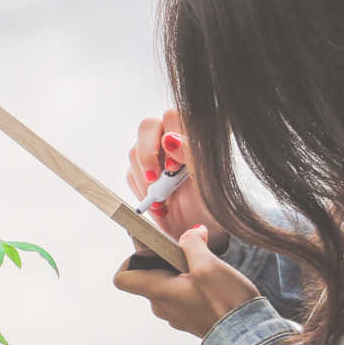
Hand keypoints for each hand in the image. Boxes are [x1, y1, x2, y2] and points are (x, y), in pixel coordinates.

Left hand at [112, 225, 259, 338]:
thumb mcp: (209, 266)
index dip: (133, 258)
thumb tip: (191, 233)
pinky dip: (192, 284)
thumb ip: (193, 245)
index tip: (157, 249)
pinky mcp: (191, 318)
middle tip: (192, 252)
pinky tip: (214, 283)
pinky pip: (182, 295)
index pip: (123, 277)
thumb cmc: (226, 303)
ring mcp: (176, 314)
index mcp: (158, 292)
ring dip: (182, 271)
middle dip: (166, 259)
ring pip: (168, 285)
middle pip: (148, 276)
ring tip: (208, 268)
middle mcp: (162, 305)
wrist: (248, 337)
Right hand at [125, 110, 228, 252]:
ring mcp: (155, 155)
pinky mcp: (141, 173)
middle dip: (148, 155)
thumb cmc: (213, 201)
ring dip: (147, 179)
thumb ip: (190, 156)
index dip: (170, 138)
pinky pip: (130, 174)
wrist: (202, 227)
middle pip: (147, 126)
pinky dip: (142, 192)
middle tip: (155, 180)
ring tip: (165, 200)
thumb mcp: (207, 179)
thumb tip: (169, 139)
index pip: (172, 116)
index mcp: (193, 134)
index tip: (174, 167)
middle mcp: (172, 139)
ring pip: (135, 151)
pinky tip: (161, 206)